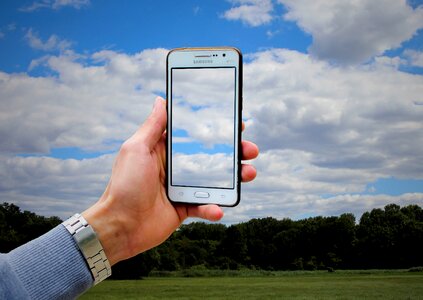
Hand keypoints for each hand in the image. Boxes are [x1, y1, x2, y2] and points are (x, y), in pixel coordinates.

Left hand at [83, 97, 258, 264]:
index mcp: (164, 150)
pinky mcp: (185, 208)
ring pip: (215, 180)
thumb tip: (160, 100)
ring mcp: (182, 188)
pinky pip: (205, 206)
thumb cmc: (124, 185)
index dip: (215, 129)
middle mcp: (175, 167)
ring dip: (234, 177)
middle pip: (211, 156)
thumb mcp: (136, 149)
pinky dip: (213, 208)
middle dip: (234, 152)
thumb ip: (152, 126)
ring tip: (248, 174)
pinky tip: (218, 209)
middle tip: (250, 149)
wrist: (120, 226)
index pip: (194, 136)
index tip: (235, 124)